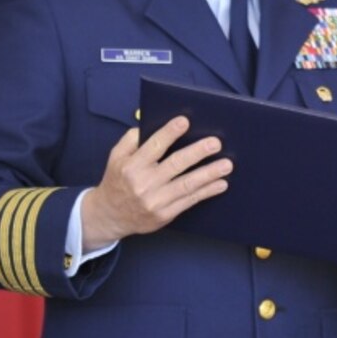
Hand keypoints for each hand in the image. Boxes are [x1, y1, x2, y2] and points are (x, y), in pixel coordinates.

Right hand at [79, 117, 230, 249]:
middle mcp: (143, 184)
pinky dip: (207, 192)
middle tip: (216, 143)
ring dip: (209, 174)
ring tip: (227, 164)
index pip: (153, 146)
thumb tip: (152, 124)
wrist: (110, 216)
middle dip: (197, 153)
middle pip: (175, 165)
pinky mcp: (164, 215)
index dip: (169, 133)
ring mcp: (155, 201)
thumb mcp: (116, 157)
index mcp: (131, 166)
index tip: (185, 121)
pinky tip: (220, 184)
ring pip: (186, 185)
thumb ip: (132, 139)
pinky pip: (189, 201)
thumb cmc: (117, 180)